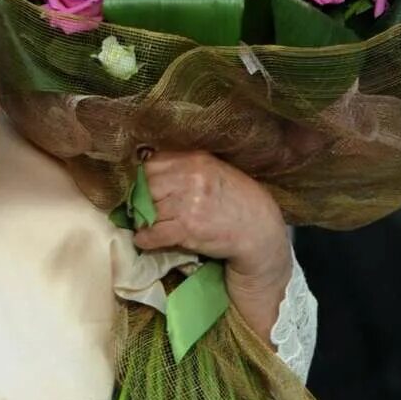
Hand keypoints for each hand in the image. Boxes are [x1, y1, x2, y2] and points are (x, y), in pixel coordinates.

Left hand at [132, 150, 291, 283]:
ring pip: (148, 210)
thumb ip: (183, 167)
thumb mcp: (212, 172)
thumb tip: (144, 166)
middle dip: (141, 199)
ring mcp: (189, 203)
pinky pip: (154, 233)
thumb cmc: (234, 199)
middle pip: (146, 186)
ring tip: (144, 223)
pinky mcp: (188, 228)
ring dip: (142, 220)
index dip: (142, 178)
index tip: (141, 188)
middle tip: (140, 208)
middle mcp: (190, 177)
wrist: (260, 230)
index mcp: (195, 159)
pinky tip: (144, 240)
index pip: (151, 164)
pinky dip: (145, 239)